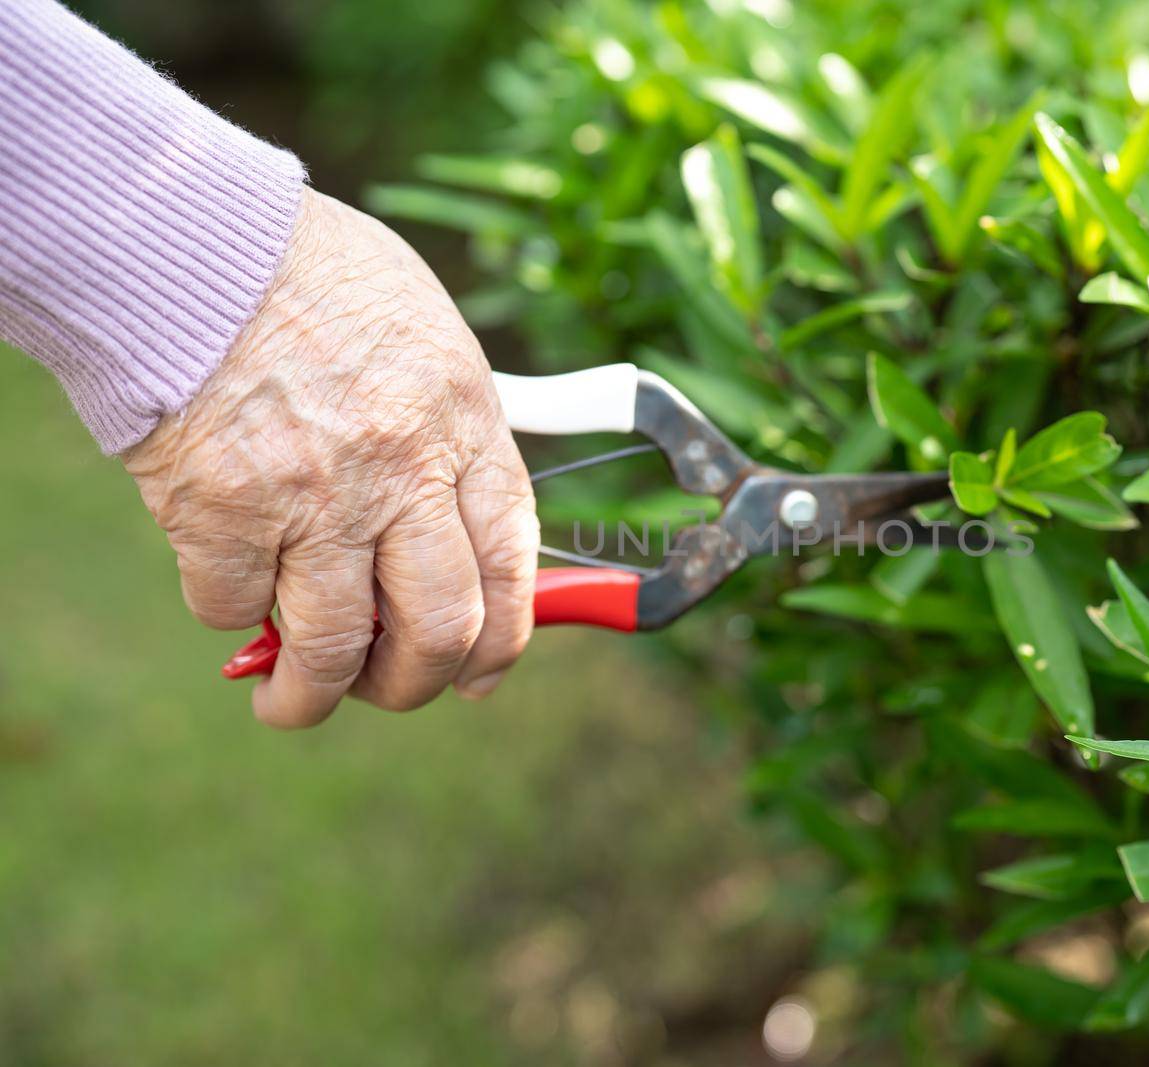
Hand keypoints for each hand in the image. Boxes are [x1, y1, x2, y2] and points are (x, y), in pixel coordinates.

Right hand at [124, 189, 538, 727]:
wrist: (190, 240)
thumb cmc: (310, 276)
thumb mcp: (427, 338)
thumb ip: (448, 434)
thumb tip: (454, 527)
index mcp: (463, 423)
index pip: (513, 561)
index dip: (504, 636)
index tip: (481, 673)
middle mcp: (403, 469)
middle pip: (439, 627)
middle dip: (414, 684)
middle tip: (386, 690)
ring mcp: (316, 496)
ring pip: (335, 647)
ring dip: (312, 696)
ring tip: (288, 702)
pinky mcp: (225, 512)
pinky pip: (234, 606)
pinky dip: (230, 614)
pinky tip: (227, 587)